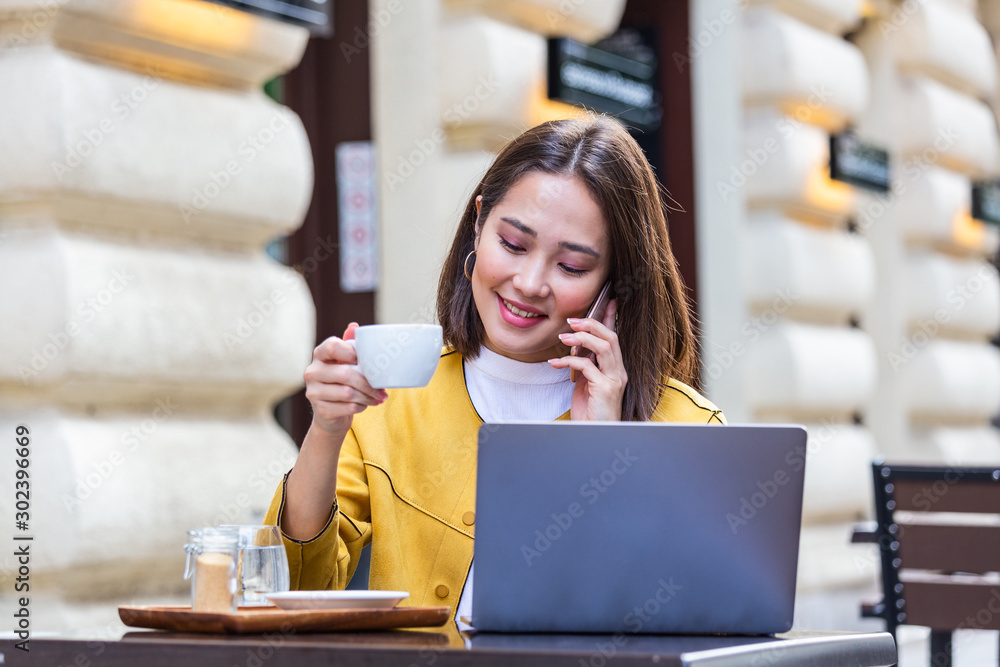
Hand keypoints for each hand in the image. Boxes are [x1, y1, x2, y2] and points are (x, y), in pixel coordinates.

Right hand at [304, 322, 387, 436]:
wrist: (331, 414)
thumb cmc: (342, 383)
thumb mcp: (346, 362)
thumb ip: (350, 344)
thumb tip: (354, 326)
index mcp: (319, 355)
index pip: (332, 346)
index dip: (351, 352)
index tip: (364, 361)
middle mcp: (312, 372)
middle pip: (345, 373)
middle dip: (368, 383)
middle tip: (382, 389)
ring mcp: (313, 392)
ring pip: (348, 392)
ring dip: (368, 396)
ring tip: (378, 398)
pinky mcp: (320, 410)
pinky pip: (348, 407)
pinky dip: (361, 407)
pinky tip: (364, 405)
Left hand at [547, 299, 625, 420]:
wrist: (595, 435)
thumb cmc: (591, 412)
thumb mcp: (587, 383)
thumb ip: (586, 366)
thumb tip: (576, 347)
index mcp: (616, 368)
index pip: (615, 337)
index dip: (611, 318)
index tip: (608, 301)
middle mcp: (620, 372)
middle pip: (611, 337)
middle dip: (591, 325)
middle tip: (572, 321)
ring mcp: (615, 380)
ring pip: (604, 347)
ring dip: (582, 339)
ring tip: (563, 338)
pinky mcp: (606, 389)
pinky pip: (588, 367)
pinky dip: (570, 361)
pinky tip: (556, 362)